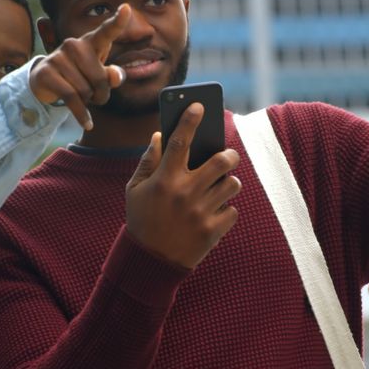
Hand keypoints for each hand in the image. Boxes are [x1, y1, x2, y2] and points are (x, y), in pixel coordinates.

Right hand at [29, 4, 130, 129]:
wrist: (44, 80)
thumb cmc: (79, 75)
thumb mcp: (97, 75)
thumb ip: (111, 76)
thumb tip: (115, 76)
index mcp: (91, 42)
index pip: (107, 31)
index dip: (118, 21)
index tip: (127, 8)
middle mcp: (75, 45)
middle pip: (100, 78)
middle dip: (102, 94)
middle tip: (96, 97)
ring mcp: (59, 57)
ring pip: (86, 90)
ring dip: (89, 102)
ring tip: (84, 99)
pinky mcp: (47, 73)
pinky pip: (72, 99)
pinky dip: (82, 114)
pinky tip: (87, 123)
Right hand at [125, 103, 241, 268]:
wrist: (149, 263)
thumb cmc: (141, 220)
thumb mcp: (135, 190)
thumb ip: (148, 161)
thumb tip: (159, 136)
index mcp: (164, 180)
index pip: (180, 142)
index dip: (189, 120)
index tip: (198, 105)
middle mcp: (185, 193)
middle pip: (220, 161)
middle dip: (229, 155)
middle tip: (226, 156)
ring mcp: (201, 212)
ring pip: (233, 184)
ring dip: (229, 182)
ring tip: (220, 186)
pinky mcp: (213, 231)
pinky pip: (233, 210)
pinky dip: (226, 209)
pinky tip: (214, 211)